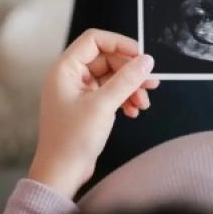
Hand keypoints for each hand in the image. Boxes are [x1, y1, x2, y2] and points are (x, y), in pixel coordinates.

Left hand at [28, 29, 157, 198]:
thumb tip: (146, 61)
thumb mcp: (103, 105)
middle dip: (130, 72)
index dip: (119, 44)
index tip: (140, 56)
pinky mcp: (86, 106)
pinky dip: (124, 99)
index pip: (94, 40)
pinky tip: (133, 111)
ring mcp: (78, 92)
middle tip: (150, 83)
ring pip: (111, 78)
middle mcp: (70, 77)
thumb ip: (126, 80)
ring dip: (130, 87)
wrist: (62, 173)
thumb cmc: (72, 140)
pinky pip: (110, 93)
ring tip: (144, 103)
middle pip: (107, 59)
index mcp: (65, 69)